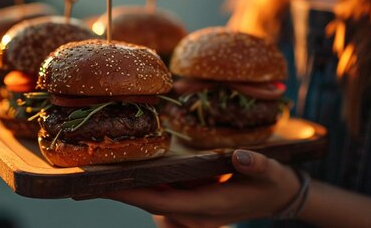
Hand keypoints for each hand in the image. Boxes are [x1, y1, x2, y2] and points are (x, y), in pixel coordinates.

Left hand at [103, 149, 301, 227]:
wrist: (281, 198)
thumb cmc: (275, 184)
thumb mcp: (272, 173)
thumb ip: (257, 165)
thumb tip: (241, 156)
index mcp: (209, 206)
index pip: (163, 202)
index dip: (134, 194)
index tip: (108, 185)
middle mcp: (196, 214)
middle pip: (150, 203)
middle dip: (121, 192)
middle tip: (88, 180)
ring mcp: (194, 211)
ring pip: (155, 201)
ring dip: (131, 189)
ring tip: (104, 173)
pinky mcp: (195, 203)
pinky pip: (165, 196)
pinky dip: (147, 186)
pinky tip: (135, 170)